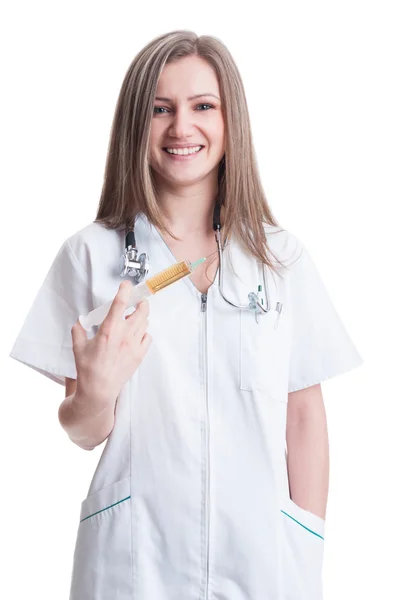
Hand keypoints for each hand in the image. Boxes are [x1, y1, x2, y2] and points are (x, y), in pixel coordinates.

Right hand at [71, 280, 151, 406]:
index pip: (120, 303)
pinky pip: (148, 337)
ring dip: (141, 317)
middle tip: (136, 302)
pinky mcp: (140, 354)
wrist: (99, 390)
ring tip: (132, 319)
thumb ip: (79, 330)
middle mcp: (124, 335)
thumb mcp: (78, 346)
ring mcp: (134, 345)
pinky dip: (144, 332)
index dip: (125, 290)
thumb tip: (80, 322)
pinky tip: (136, 335)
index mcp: (108, 330)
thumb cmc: (88, 369)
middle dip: (140, 302)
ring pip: (145, 322)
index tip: (126, 285)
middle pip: (142, 310)